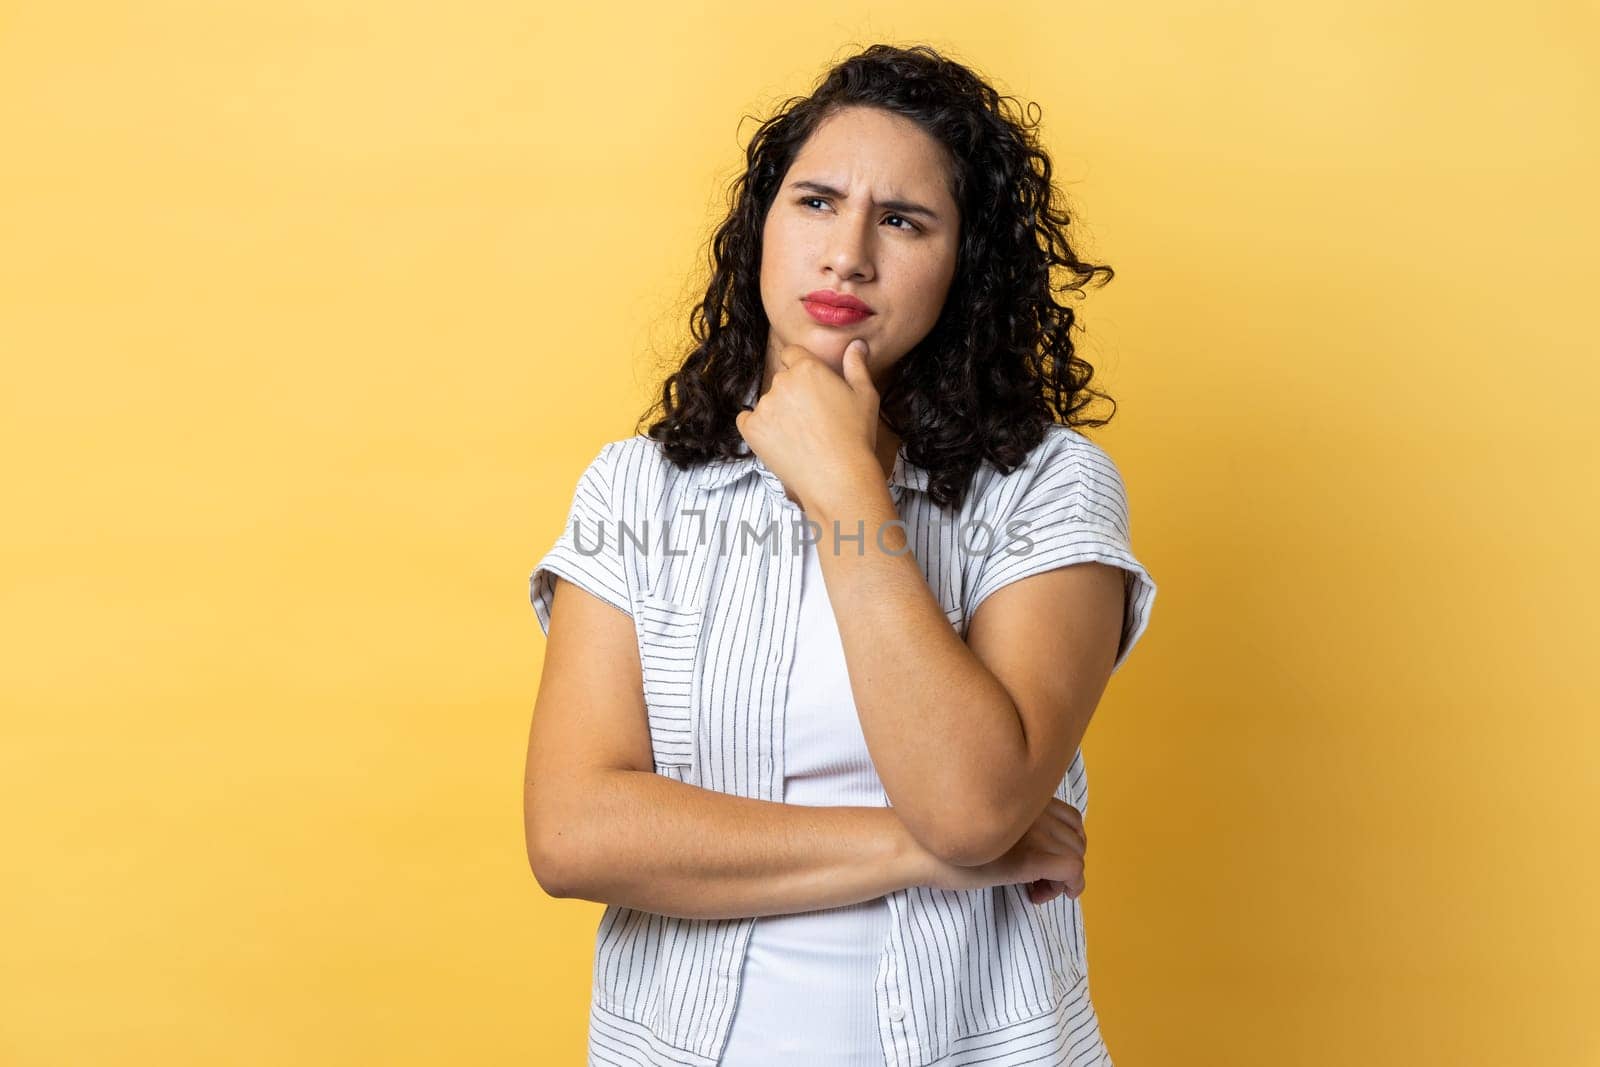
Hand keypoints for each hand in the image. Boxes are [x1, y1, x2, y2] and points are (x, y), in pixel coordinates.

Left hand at [733, 339, 880, 512]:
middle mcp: (782, 382)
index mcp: (808, 368)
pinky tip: (778, 441)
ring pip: (767, 402)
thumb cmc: (856, 437)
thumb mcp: (865, 396)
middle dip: (793, 394)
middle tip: (811, 420)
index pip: (792, 354)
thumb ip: (856, 366)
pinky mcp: (751, 429)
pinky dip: (758, 428)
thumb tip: (855, 345)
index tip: (811, 390)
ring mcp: (764, 406)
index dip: (801, 370)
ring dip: (778, 413)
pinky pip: (747, 421)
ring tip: (800, 437)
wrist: (838, 478)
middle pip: (781, 380)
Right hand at [914, 797, 1086, 904]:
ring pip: (1077, 857)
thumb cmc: (941, 839)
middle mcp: (1034, 809)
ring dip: (1063, 880)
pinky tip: (1038, 895)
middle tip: (1036, 882)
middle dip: (1065, 864)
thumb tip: (1036, 849)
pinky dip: (1068, 888)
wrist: (916, 848)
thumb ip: (1011, 824)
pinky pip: (1072, 872)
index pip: (1071, 819)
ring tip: (1033, 889)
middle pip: (1077, 840)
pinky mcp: (1030, 858)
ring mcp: (1034, 832)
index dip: (1064, 845)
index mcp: (1023, 796)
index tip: (1041, 864)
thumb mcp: (984, 824)